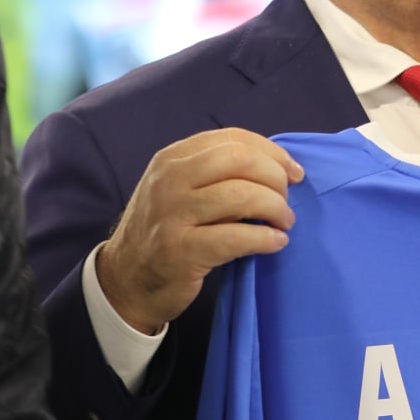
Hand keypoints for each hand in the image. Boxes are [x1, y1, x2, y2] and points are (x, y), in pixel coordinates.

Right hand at [96, 128, 303, 333]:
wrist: (126, 280)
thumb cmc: (164, 231)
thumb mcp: (179, 191)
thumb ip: (215, 175)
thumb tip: (276, 169)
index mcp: (172, 159)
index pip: (232, 139)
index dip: (272, 152)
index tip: (293, 171)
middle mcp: (169, 180)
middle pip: (239, 160)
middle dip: (275, 178)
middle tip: (286, 200)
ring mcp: (172, 215)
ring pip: (241, 196)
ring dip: (276, 208)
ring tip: (284, 222)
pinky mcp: (181, 252)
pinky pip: (236, 238)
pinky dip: (265, 239)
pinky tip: (275, 243)